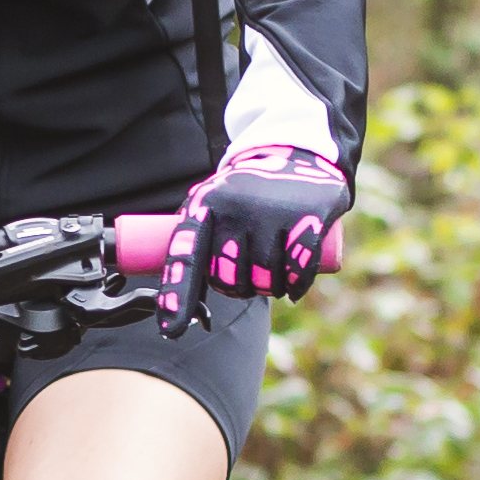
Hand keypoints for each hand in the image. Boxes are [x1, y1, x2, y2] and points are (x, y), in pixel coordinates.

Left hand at [174, 145, 352, 313]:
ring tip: (273, 274)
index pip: (186, 255)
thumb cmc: (246, 192)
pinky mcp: (308, 218)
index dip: (177, 294)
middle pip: (230, 279)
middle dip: (239, 290)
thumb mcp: (215, 201)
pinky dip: (295, 286)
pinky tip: (293, 287)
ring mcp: (272, 212)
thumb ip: (197, 239)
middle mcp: (235, 207)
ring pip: (266, 280)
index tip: (171, 328)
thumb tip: (178, 305)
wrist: (294, 151)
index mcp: (206, 204)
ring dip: (270, 289)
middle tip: (248, 279)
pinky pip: (298, 272)